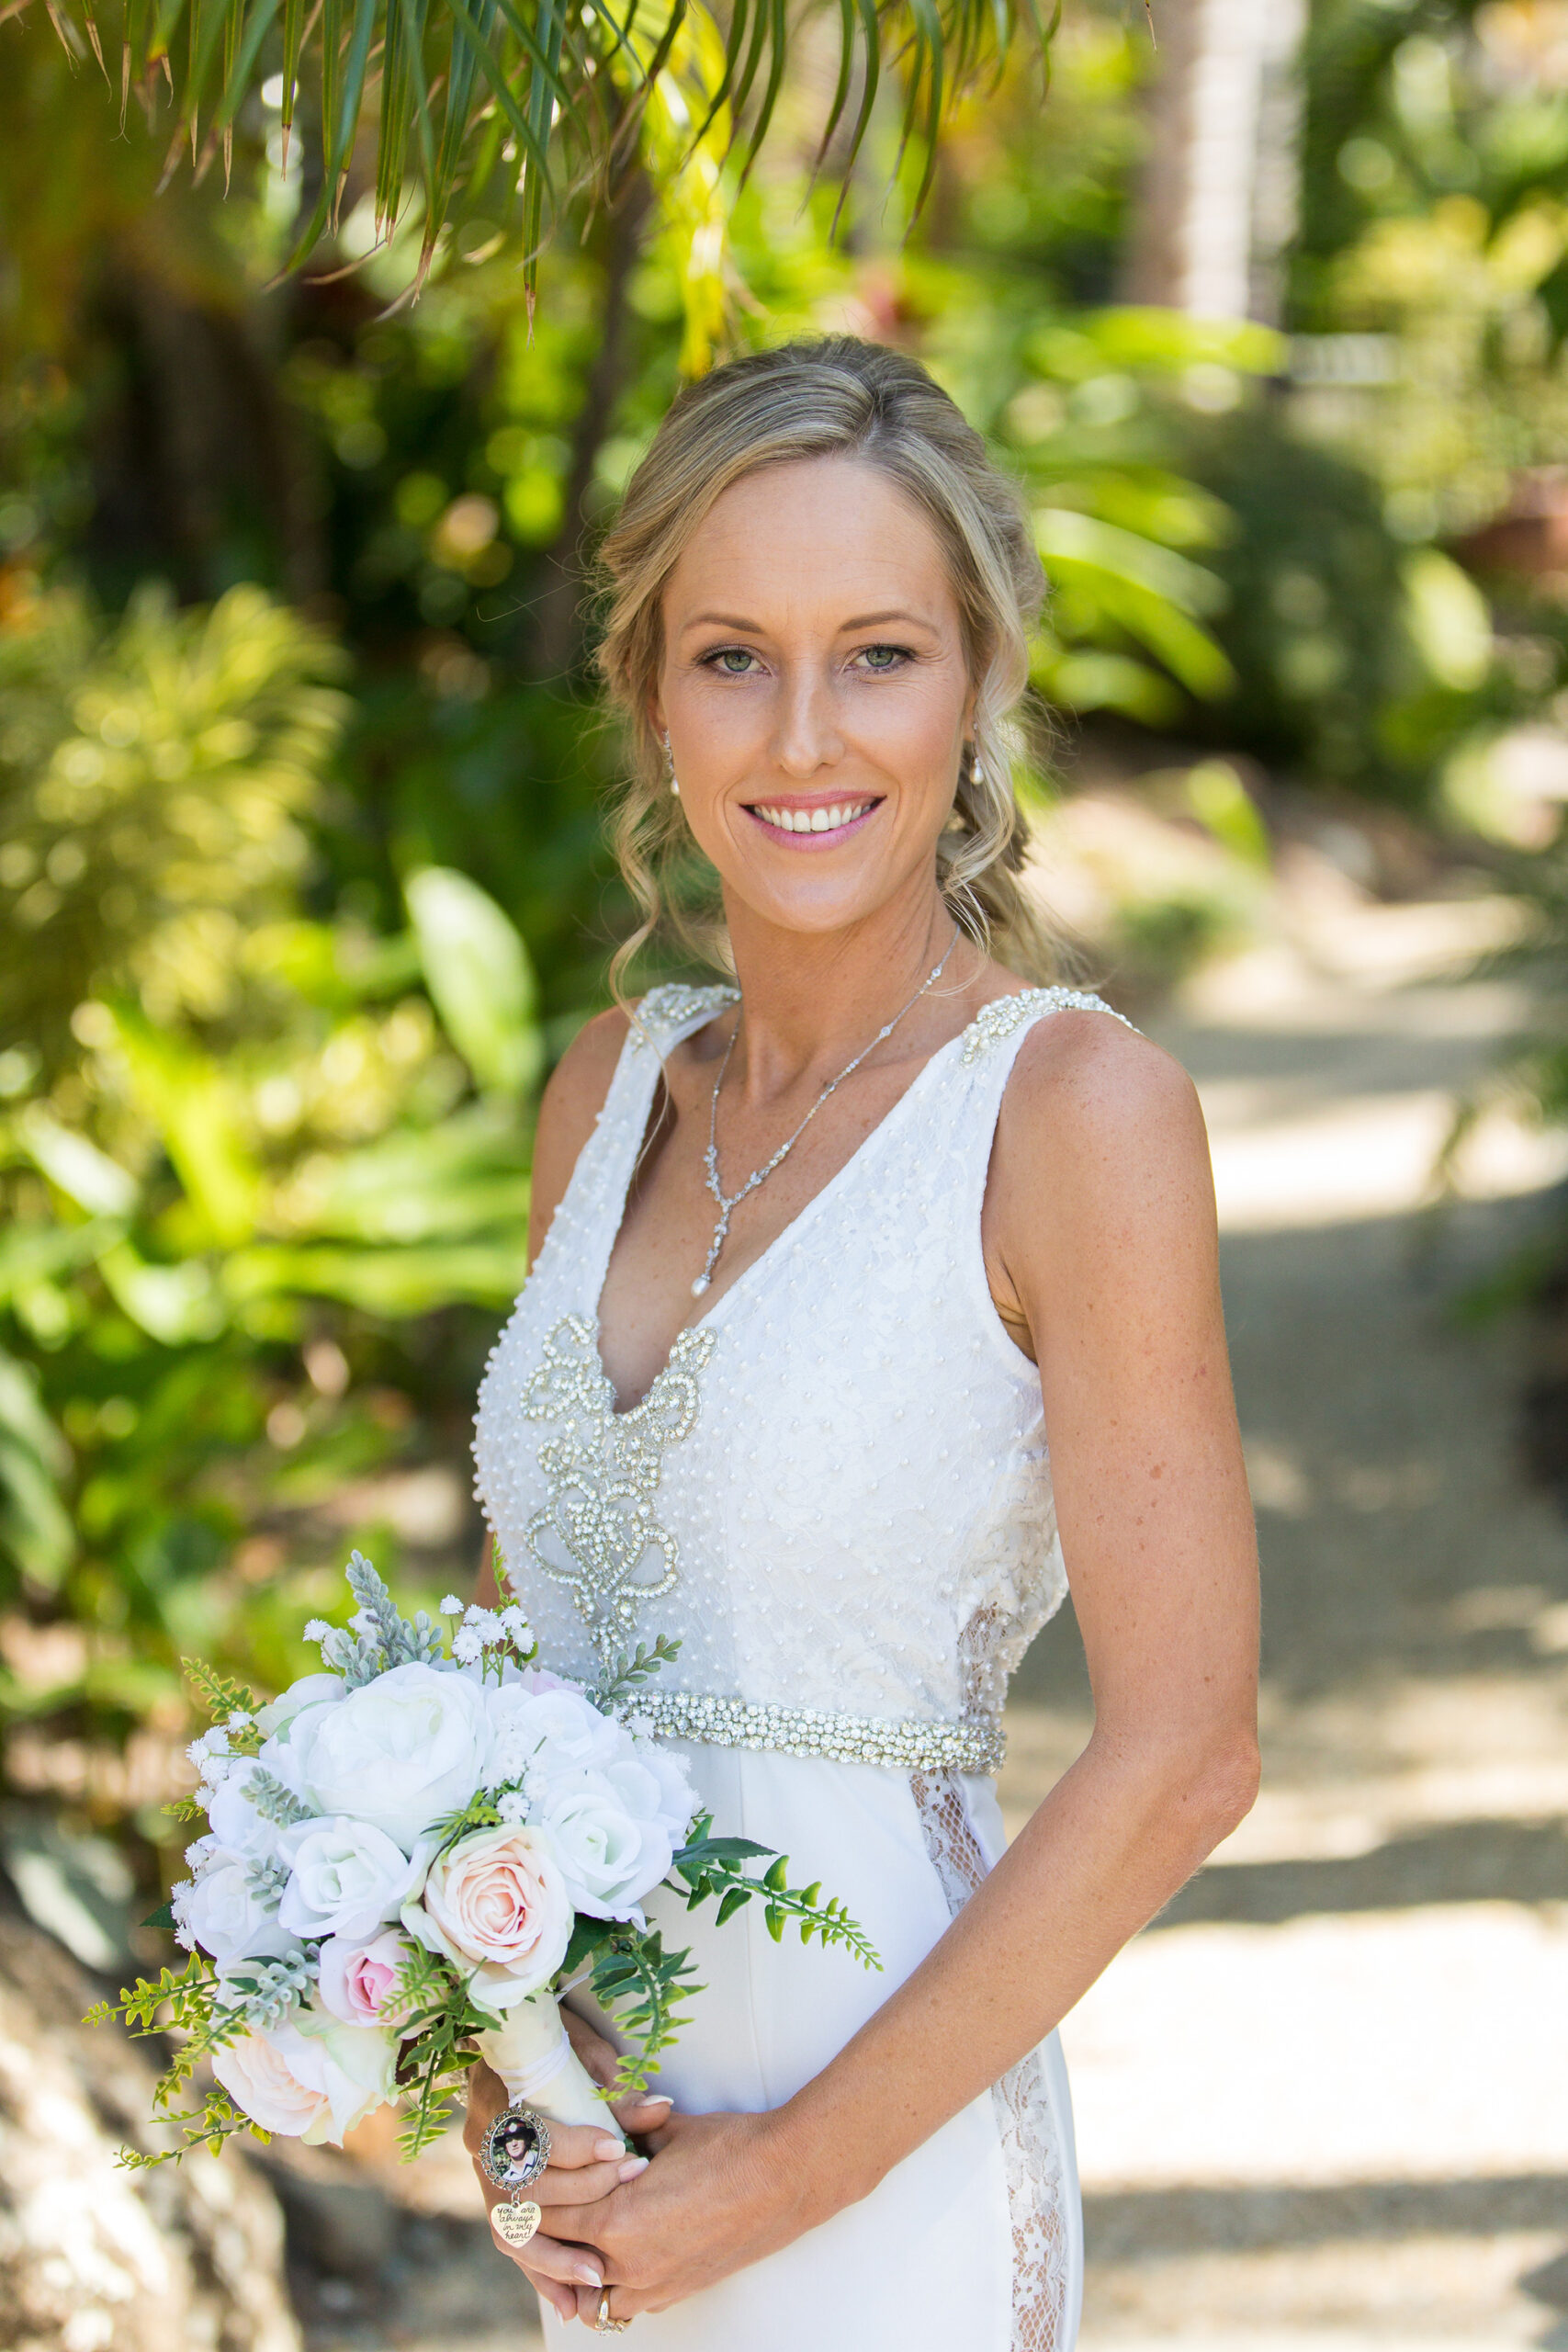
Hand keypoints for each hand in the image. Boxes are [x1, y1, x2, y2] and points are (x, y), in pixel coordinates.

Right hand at [464, 2012, 673, 2325]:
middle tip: (631, 2188)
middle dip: (584, 2195)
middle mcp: (482, 2143)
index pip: (535, 2136)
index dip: (579, 2147)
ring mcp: (483, 2176)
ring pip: (512, 2228)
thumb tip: (659, 2111)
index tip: (620, 2149)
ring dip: (556, 2257)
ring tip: (596, 2276)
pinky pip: (514, 2244)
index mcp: (497, 2097)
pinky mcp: (495, 2199)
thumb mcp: (583, 2051)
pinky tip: (569, 2303)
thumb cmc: (550, 2041)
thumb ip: (616, 2088)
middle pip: (528, 2186)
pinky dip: (541, 2273)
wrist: (506, 2043)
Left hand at [547, 2106, 823, 2326]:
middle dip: (549, 2226)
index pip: (544, 2215)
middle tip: (547, 2199)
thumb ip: (621, 2128)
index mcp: (616, 2219)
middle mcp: (628, 2263)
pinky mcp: (676, 2293)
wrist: (788, 2178)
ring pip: (587, 2291)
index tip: (530, 2174)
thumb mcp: (665, 2129)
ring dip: (576, 2263)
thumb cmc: (729, 2146)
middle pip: (558, 2255)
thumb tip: (597, 2118)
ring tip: (580, 2229)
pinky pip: (624, 2302)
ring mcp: (653, 2285)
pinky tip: (616, 2252)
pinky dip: (611, 2283)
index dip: (533, 2192)